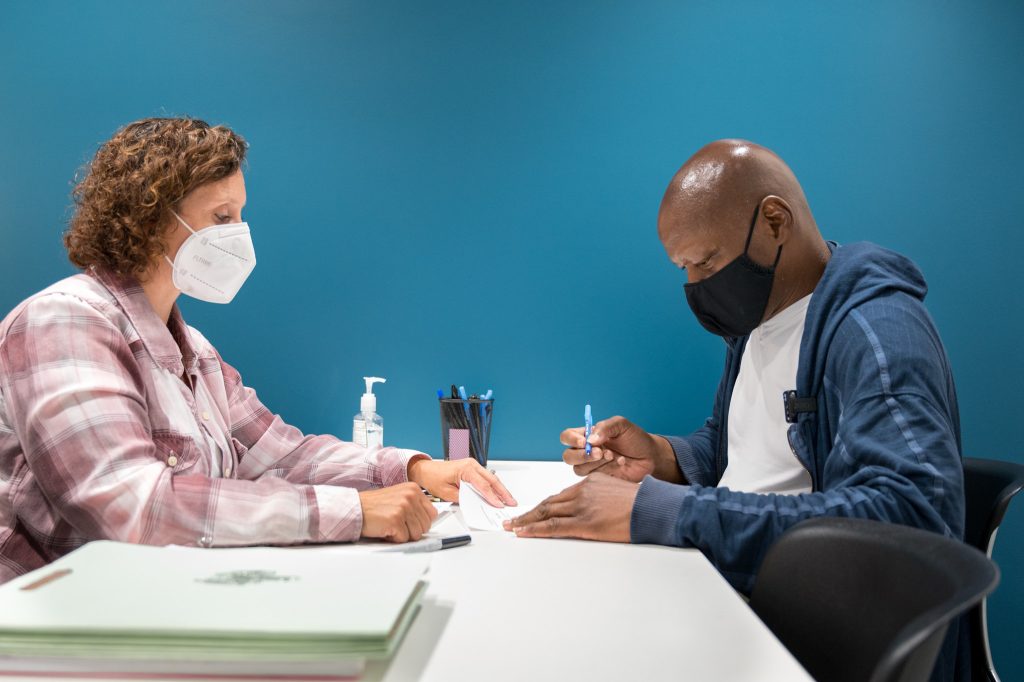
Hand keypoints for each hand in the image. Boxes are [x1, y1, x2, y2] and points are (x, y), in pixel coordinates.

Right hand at [358, 482, 437, 542]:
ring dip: (403, 534)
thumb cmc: (374, 506)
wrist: (355, 508)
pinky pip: (404, 539)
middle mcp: (410, 496)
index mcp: (413, 489)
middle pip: (425, 526)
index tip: (410, 522)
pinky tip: (385, 528)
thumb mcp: (399, 498)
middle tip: (396, 523)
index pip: (432, 514)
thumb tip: (430, 520)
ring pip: (416, 534)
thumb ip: (415, 506)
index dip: (421, 522)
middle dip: (412, 530)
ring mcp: (403, 507)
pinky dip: (394, 538)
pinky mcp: (395, 520)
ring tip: (390, 525)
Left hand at [407, 457, 517, 507]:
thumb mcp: (446, 492)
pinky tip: (498, 494)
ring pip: (491, 478)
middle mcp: (471, 465)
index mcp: (466, 469)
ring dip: (500, 489)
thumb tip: (475, 503)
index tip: (499, 505)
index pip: (483, 485)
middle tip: (511, 502)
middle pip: (492, 480)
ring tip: (508, 500)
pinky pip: (486, 478)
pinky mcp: (472, 469)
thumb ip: (462, 498)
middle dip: (503, 492)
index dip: (492, 496)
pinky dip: (493, 486)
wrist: (426, 470)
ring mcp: (473, 466)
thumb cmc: (433, 478)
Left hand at [502, 473, 638, 541]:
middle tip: (513, 520)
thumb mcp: (617, 493)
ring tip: (513, 527)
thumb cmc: (642, 504)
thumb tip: (592, 510)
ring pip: (546, 513)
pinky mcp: (584, 522)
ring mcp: (582, 506)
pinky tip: (524, 533)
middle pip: (549, 503)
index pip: (560, 496)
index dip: (544, 506)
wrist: (652, 508)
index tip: (533, 512)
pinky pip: (553, 526)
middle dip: (529, 513)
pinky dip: (535, 529)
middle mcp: (582, 491)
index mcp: (590, 483)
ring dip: (527, 521)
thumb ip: (600, 498)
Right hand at [560, 416, 681, 482]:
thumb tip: (590, 439)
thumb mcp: (622, 425)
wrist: (650, 456)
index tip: (584, 441)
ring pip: (579, 469)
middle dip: (582, 455)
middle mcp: (586, 451)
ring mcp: (592, 466)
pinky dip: (607, 469)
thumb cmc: (635, 438)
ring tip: (613, 456)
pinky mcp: (600, 479)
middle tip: (600, 453)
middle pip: (568, 456)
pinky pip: (594, 479)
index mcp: (587, 435)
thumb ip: (605, 427)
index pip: (567, 436)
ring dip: (596, 463)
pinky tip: (621, 462)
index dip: (571, 439)